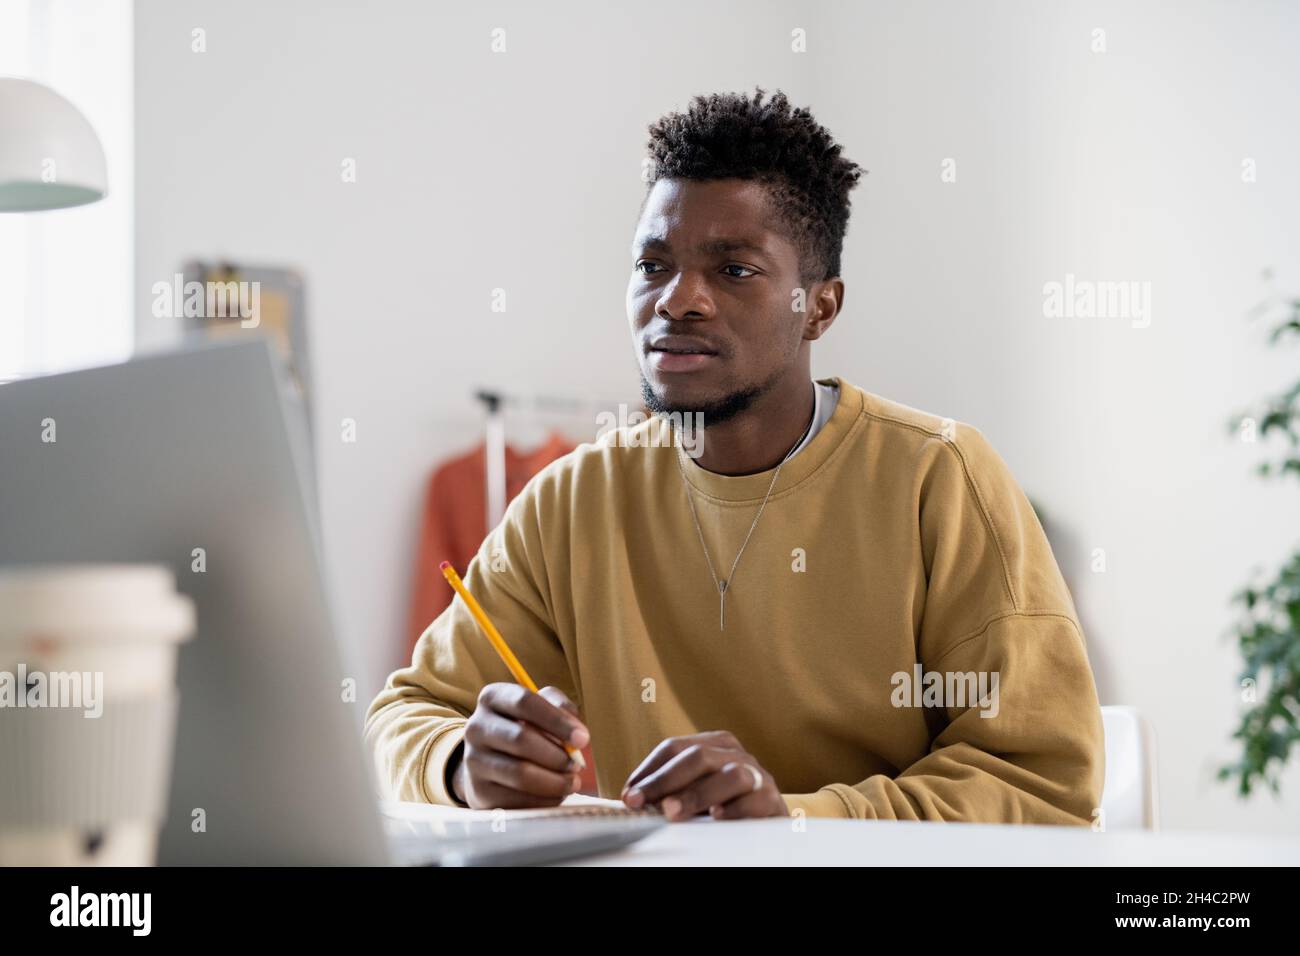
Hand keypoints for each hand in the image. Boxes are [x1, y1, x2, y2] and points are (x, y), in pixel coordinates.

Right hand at [451, 683, 588, 808]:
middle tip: (577, 765)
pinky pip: (517, 799)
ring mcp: (474, 760)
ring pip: (520, 773)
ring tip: (572, 782)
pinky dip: (544, 800)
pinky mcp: (479, 791)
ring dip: (554, 781)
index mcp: (493, 698)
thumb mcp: (540, 709)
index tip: (583, 738)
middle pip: (521, 739)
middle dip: (557, 755)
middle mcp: (476, 726)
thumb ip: (560, 708)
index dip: (557, 720)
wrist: (490, 764)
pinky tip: (556, 795)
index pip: (525, 702)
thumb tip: (576, 731)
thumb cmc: (524, 729)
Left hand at [620, 730, 788, 820]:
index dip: (649, 770)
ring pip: (730, 775)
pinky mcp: (772, 801)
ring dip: (697, 794)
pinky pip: (755, 800)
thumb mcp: (696, 792)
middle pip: (699, 756)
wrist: (768, 823)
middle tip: (642, 802)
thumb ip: (670, 791)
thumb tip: (631, 799)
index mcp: (714, 745)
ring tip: (672, 812)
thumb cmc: (725, 805)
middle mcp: (736, 755)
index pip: (675, 747)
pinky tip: (716, 817)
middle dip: (666, 780)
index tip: (628, 794)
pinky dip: (735, 809)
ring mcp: (758, 776)